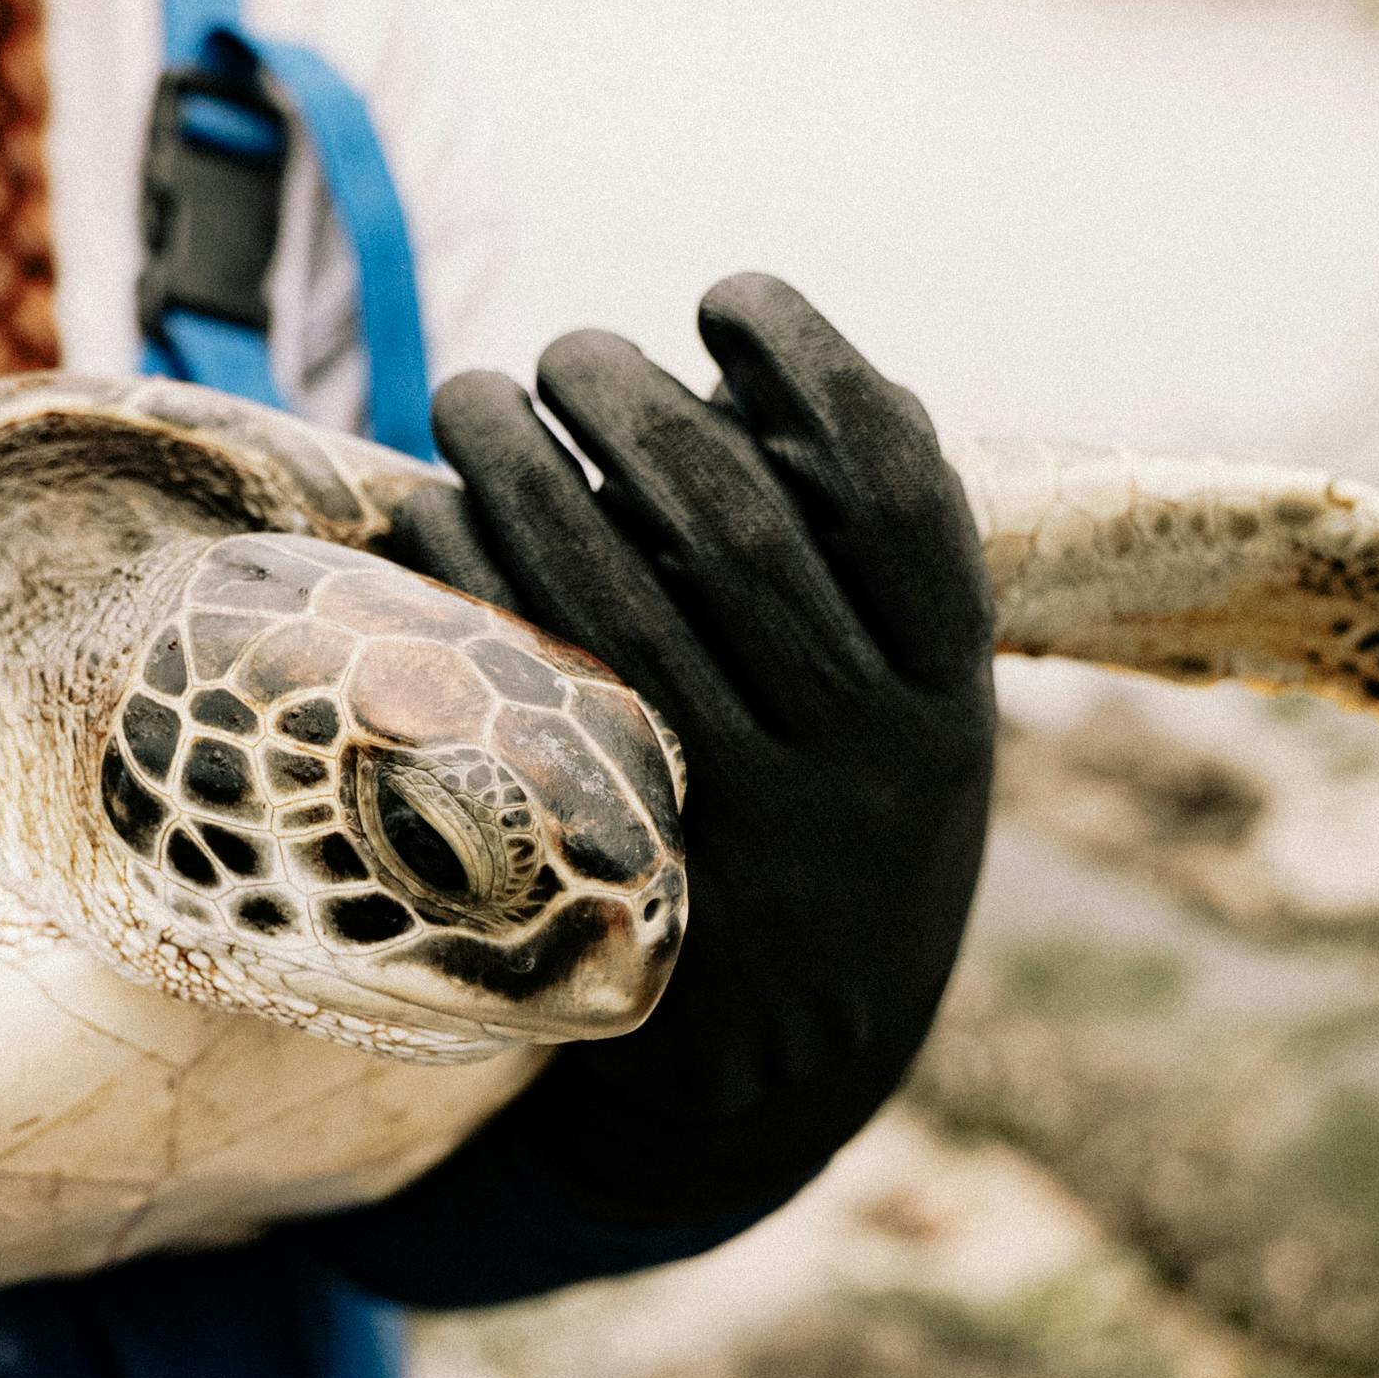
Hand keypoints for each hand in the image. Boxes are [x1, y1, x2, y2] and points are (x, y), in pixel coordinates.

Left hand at [389, 275, 993, 1221]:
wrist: (784, 1081)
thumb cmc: (830, 842)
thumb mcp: (903, 722)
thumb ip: (861, 576)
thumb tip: (755, 377)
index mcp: (947, 697)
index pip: (894, 487)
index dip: (810, 366)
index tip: (729, 296)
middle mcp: (861, 761)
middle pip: (734, 525)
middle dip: (631, 402)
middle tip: (567, 348)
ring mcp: (737, 826)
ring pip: (616, 598)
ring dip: (526, 464)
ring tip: (475, 393)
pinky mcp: (620, 875)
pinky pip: (526, 693)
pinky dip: (471, 583)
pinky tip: (430, 512)